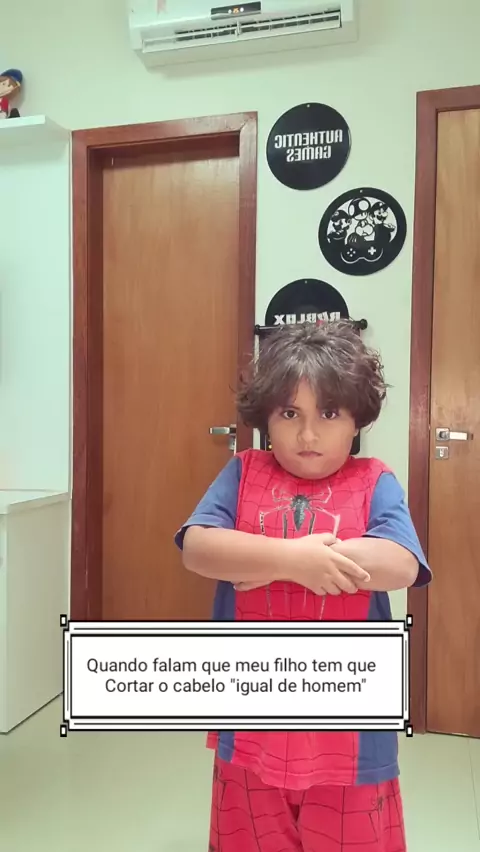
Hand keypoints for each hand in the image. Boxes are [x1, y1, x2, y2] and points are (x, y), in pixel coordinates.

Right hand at [234, 534, 368, 595]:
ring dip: (339, 589)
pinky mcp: (313, 586)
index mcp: (334, 558)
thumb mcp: (318, 537)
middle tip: (353, 587)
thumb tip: (339, 541)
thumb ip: (331, 538)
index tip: (367, 577)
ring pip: (336, 591)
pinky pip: (323, 593)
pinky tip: (324, 586)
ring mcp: (322, 580)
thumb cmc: (302, 546)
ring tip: (338, 586)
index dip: (362, 574)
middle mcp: (331, 571)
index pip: (353, 568)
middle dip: (352, 587)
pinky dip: (325, 591)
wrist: (286, 558)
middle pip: (347, 584)